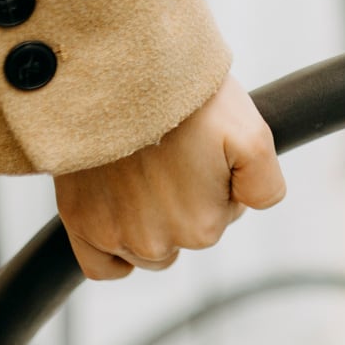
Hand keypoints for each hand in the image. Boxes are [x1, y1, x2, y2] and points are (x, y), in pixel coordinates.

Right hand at [52, 75, 285, 279]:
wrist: (118, 77)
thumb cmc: (186, 100)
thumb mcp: (250, 134)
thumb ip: (265, 184)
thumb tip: (256, 206)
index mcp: (202, 227)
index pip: (222, 216)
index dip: (217, 181)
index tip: (202, 151)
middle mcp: (157, 244)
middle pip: (185, 234)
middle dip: (185, 201)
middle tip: (173, 154)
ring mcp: (115, 237)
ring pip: (148, 248)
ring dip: (151, 219)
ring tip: (143, 169)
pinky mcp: (79, 225)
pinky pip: (104, 267)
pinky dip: (114, 252)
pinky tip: (121, 217)